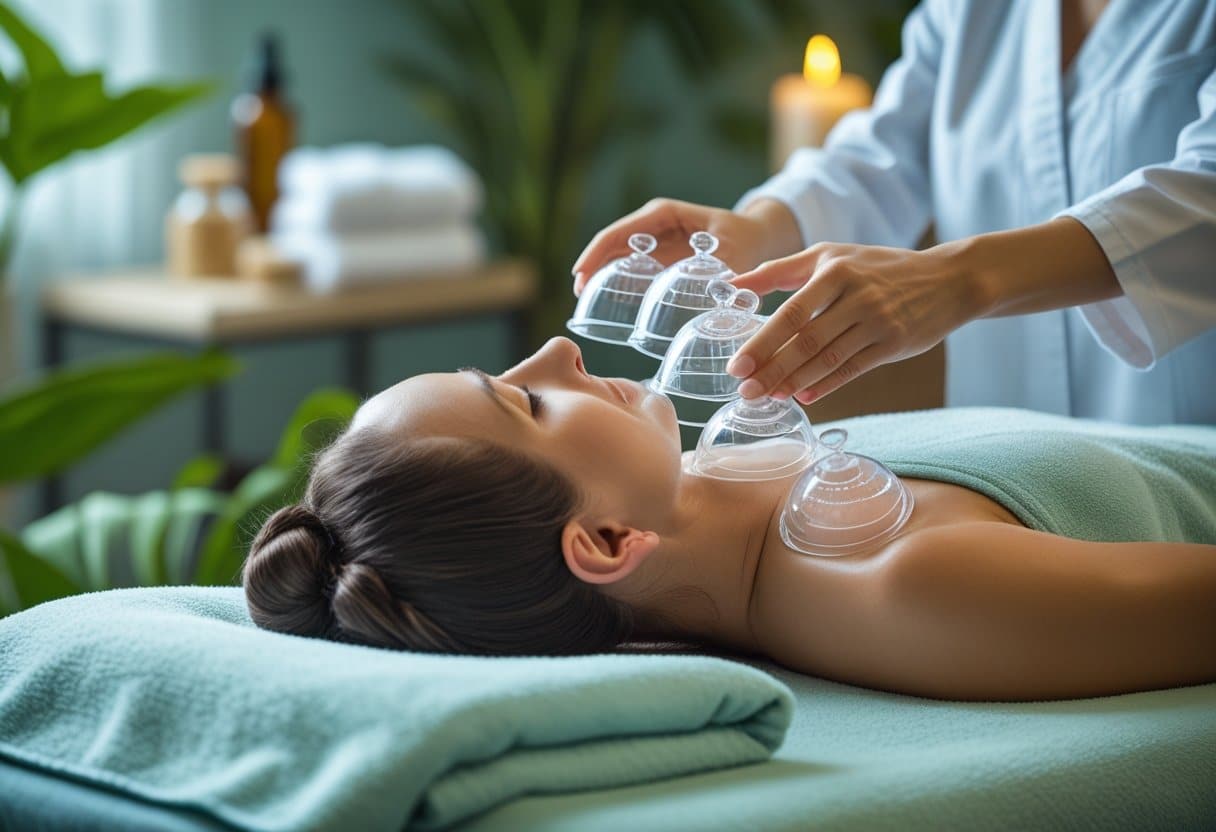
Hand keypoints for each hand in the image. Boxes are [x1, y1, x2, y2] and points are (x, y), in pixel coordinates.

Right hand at [571, 198, 801, 295]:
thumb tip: (716, 297)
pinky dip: (616, 281)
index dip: (597, 252)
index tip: (581, 273)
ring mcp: (654, 240)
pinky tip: (607, 301)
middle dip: (592, 265)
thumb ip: (724, 272)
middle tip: (579, 294)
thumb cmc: (745, 240)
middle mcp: (653, 224)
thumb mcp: (735, 253)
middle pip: (611, 242)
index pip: (620, 231)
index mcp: (664, 214)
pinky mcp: (658, 256)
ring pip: (617, 254)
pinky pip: (631, 266)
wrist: (756, 238)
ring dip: (600, 274)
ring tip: (585, 299)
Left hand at [726, 241, 988, 403]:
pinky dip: (825, 385)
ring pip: (828, 359)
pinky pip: (852, 369)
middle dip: (772, 369)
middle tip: (745, 390)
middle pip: (806, 341)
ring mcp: (878, 322)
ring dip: (794, 381)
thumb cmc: (876, 267)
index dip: (762, 342)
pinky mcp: (894, 344)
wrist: (947, 279)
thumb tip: (733, 285)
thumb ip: (779, 271)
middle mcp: (857, 296)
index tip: (738, 365)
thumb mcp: (829, 256)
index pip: (792, 312)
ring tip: (768, 396)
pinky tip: (802, 396)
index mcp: (835, 271)